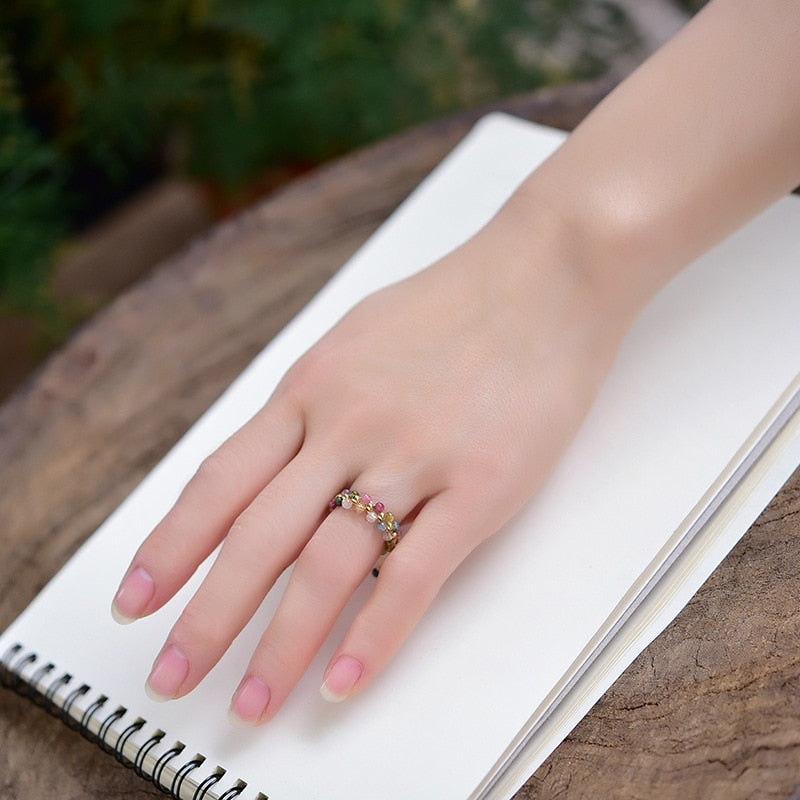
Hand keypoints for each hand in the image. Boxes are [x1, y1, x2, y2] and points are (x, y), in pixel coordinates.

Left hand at [111, 199, 631, 723]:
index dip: (171, 548)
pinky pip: (415, 575)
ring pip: (328, 567)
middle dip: (207, 619)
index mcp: (313, 389)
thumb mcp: (357, 339)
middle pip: (259, 537)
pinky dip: (375, 636)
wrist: (545, 274)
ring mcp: (415, 457)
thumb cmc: (455, 305)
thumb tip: (279, 470)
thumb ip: (314, 406)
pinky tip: (345, 681)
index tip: (137, 598)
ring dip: (281, 646)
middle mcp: (350, 426)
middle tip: (170, 679)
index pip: (221, 482)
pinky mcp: (480, 486)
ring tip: (252, 703)